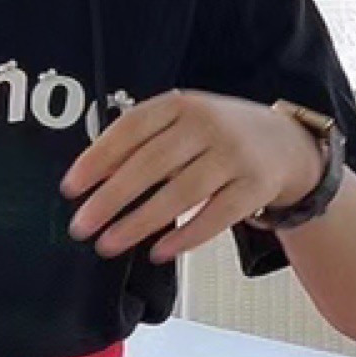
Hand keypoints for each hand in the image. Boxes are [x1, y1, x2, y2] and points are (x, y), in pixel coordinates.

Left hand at [58, 88, 324, 263]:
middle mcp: (208, 125)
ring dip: (139, 222)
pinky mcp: (254, 187)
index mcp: (180, 104)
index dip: (97, 158)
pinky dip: (184, 237)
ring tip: (108, 244)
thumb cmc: (215, 136)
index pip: (131, 128)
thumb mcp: (181, 122)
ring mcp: (234, 156)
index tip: (70, 188)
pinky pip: (215, 217)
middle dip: (111, 198)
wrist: (285, 143)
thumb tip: (90, 178)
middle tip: (81, 225)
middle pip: (152, 164)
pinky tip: (157, 252)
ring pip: (181, 193)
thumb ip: (141, 140)